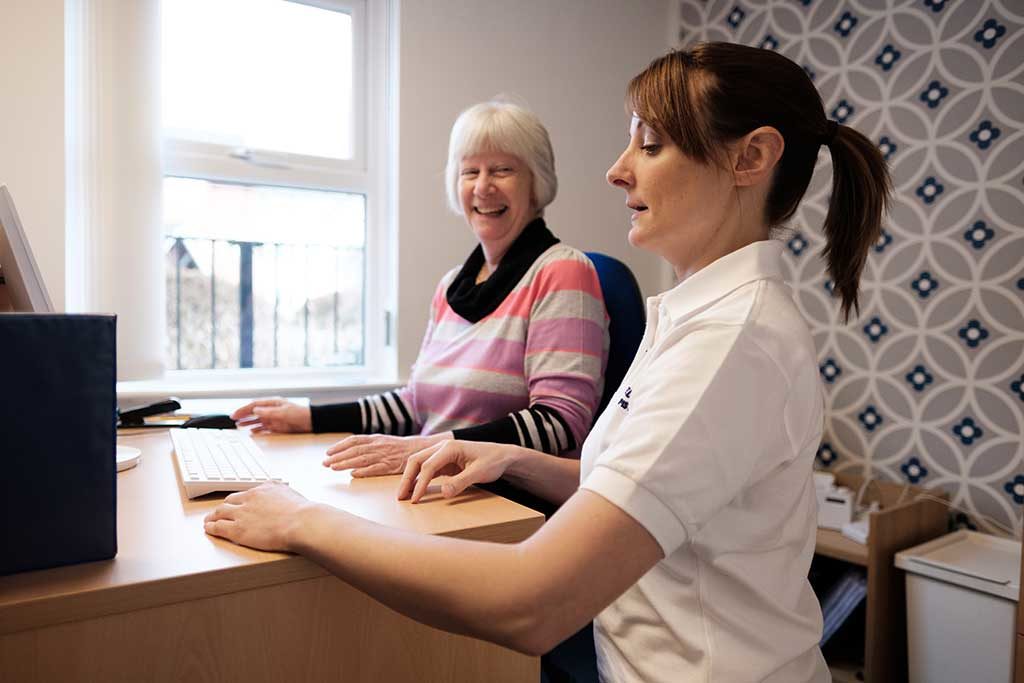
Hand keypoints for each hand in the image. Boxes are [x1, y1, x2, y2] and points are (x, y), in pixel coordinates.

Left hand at [203, 482, 313, 550]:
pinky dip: (211, 527)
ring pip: (220, 512)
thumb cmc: (302, 512)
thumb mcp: (291, 493)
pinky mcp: (238, 529)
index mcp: (263, 489)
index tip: (235, 504)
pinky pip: (218, 527)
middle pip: (229, 501)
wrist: (301, 522)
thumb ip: (282, 492)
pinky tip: (209, 529)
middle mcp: (250, 499)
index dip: (237, 501)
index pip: (244, 494)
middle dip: (223, 507)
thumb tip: (282, 493)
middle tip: (219, 512)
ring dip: (213, 516)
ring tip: (209, 521)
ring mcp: (242, 514)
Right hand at [231, 397, 311, 432]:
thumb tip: (254, 410)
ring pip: (257, 420)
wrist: (311, 422)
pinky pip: (264, 427)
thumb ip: (268, 412)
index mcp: (273, 403)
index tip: (235, 414)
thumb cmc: (299, 414)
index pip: (254, 405)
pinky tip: (252, 432)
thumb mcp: (283, 412)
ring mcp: (274, 418)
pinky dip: (257, 429)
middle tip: (233, 419)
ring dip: (248, 422)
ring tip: (239, 425)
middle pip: (254, 412)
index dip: (243, 409)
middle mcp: (271, 410)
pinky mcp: (277, 426)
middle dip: (243, 415)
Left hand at [323, 433, 451, 476]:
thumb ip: (369, 445)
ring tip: (333, 468)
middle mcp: (379, 445)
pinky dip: (364, 471)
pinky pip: (376, 469)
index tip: (328, 452)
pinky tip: (353, 474)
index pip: (354, 440)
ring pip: (361, 459)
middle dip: (338, 456)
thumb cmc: (401, 447)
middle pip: (354, 450)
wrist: (422, 450)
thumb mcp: (384, 441)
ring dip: (345, 464)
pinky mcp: (392, 466)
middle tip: (324, 463)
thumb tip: (351, 452)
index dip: (340, 446)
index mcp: (376, 438)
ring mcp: (385, 455)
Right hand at [397, 440, 516, 502]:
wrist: (502, 455)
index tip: (415, 499)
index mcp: (450, 447)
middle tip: (400, 497)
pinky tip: (415, 490)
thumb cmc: (493, 461)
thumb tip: (444, 493)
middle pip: (416, 461)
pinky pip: (427, 469)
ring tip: (403, 495)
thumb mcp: (479, 473)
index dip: (419, 484)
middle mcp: (442, 448)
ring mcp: (442, 454)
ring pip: (419, 464)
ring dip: (410, 479)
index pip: (428, 466)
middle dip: (407, 479)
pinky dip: (419, 479)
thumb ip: (461, 482)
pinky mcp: (444, 462)